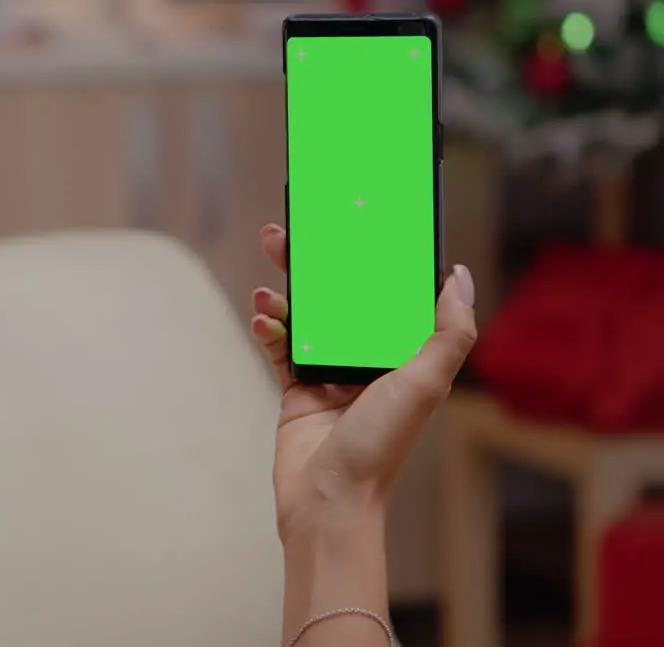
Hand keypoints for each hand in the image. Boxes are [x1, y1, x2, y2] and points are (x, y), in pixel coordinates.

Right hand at [251, 224, 476, 540]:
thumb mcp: (425, 383)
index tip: (354, 223)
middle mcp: (367, 358)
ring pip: (305, 314)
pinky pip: (279, 343)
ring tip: (269, 274)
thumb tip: (459, 276)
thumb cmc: (381, 447)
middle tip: (290, 233)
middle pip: (340, 296)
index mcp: (403, 354)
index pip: (388, 292)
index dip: (373, 257)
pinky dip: (268, 325)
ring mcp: (329, 370)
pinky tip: (263, 316)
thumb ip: (449, 330)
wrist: (328, 499)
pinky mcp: (296, 386)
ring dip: (285, 291)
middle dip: (315, 263)